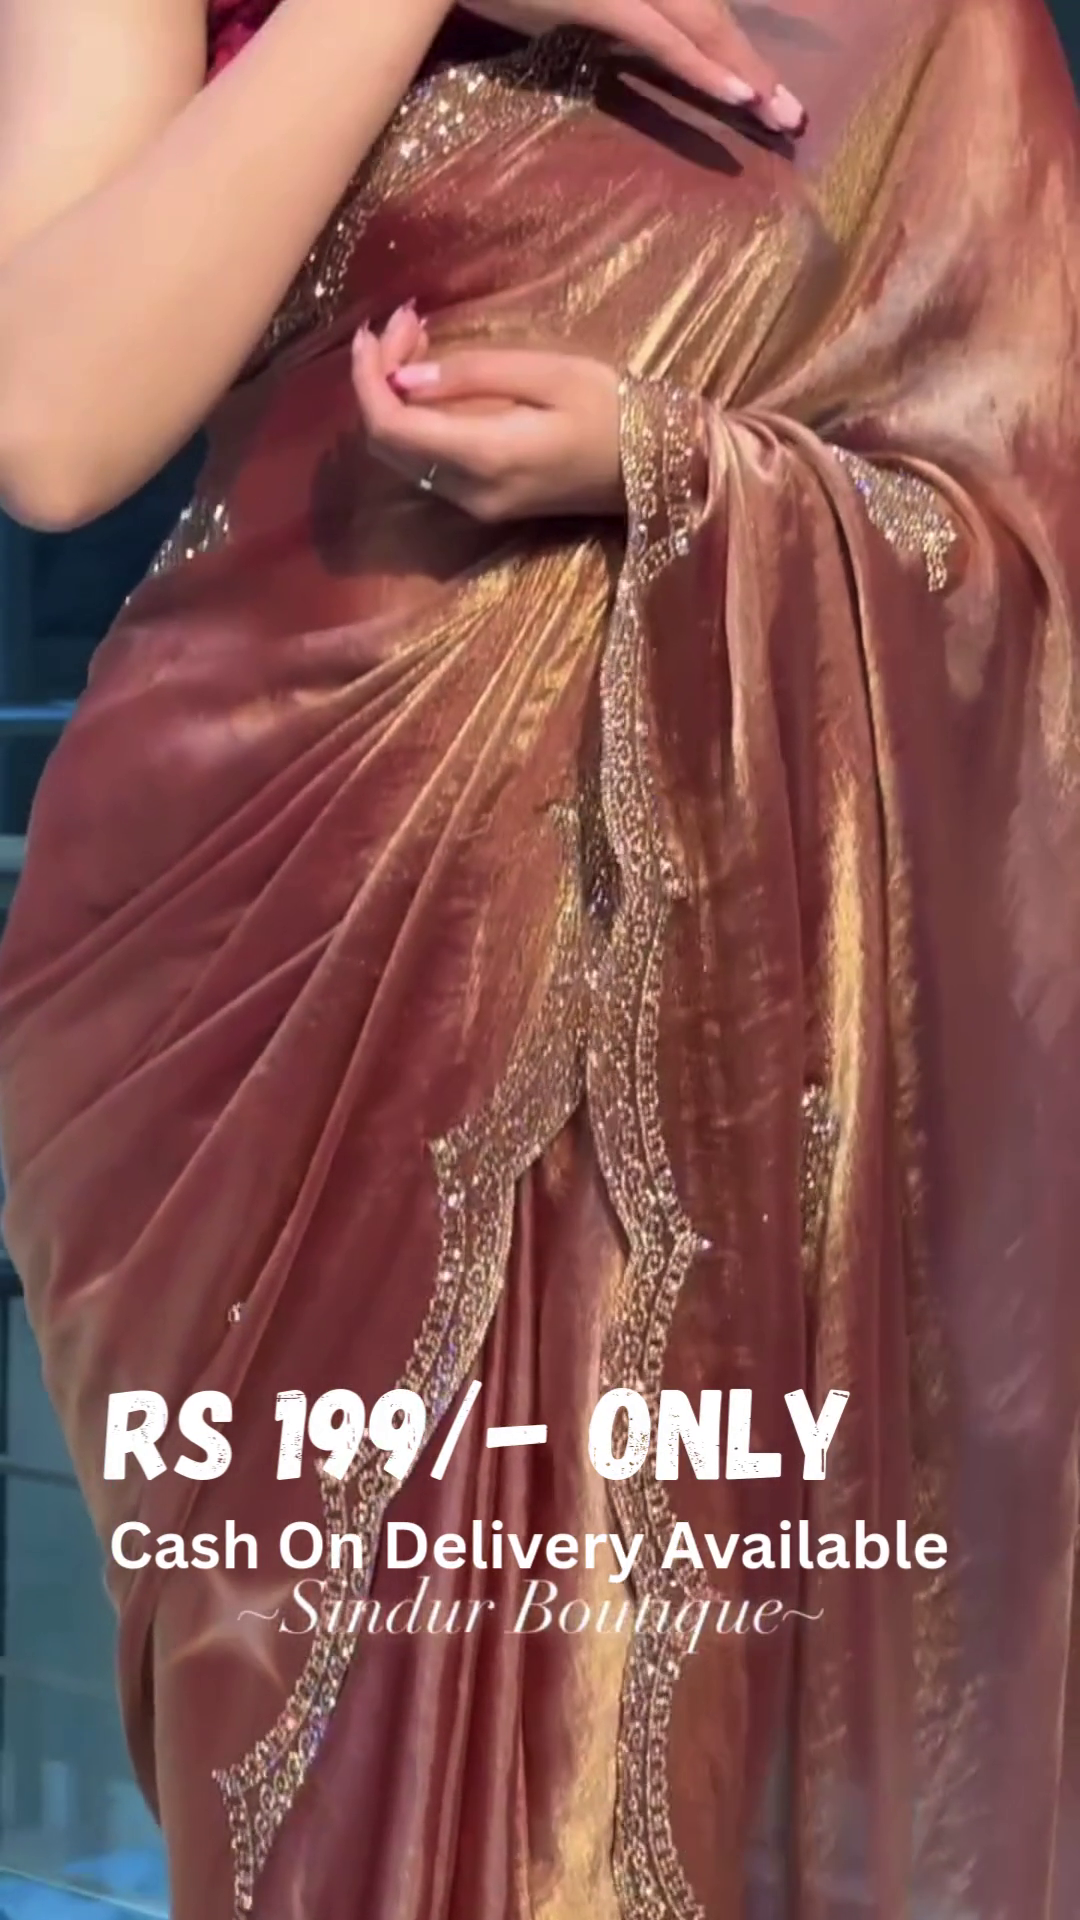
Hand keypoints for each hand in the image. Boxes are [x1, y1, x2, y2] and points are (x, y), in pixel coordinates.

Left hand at [352, 320, 623, 523]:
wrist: (654, 469)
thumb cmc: (612, 411)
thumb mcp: (548, 373)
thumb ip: (473, 375)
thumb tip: (406, 378)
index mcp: (484, 457)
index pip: (392, 426)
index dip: (367, 378)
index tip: (375, 330)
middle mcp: (469, 492)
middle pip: (388, 444)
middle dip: (378, 380)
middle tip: (403, 323)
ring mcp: (476, 504)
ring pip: (403, 454)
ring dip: (395, 398)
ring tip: (416, 339)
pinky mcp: (484, 502)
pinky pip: (428, 462)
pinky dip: (416, 419)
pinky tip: (431, 378)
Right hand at [462, 0, 805, 135]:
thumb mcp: (560, 4)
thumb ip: (597, 16)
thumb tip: (612, 37)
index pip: (691, 10)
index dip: (728, 47)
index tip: (760, 88)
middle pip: (708, 12)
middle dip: (751, 64)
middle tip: (789, 114)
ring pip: (700, 22)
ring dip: (742, 70)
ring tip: (777, 113)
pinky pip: (664, 36)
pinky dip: (703, 65)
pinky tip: (738, 92)